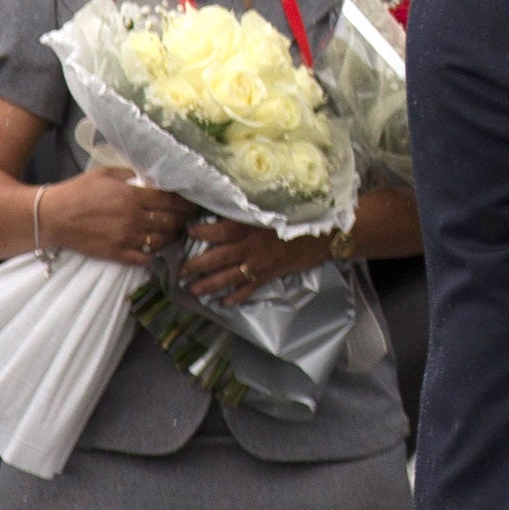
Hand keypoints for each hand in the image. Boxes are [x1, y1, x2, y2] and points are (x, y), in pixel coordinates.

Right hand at [40, 167, 194, 266]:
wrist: (49, 216)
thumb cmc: (78, 191)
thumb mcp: (107, 173)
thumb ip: (133, 174)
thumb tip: (155, 175)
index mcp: (133, 196)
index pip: (172, 201)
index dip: (187, 202)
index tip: (194, 202)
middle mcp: (133, 219)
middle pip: (172, 221)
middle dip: (184, 219)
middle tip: (189, 217)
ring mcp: (125, 239)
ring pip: (162, 241)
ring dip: (172, 236)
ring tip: (175, 231)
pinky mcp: (115, 254)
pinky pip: (144, 258)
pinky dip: (154, 253)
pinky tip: (155, 246)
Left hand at [181, 219, 332, 305]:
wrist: (328, 233)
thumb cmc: (302, 215)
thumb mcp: (276, 207)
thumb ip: (253, 210)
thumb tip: (229, 207)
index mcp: (251, 226)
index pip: (219, 229)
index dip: (201, 231)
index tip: (187, 231)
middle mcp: (251, 246)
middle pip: (217, 257)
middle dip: (196, 266)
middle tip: (180, 272)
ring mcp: (260, 263)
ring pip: (229, 276)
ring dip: (210, 284)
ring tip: (193, 291)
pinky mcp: (270, 274)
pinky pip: (250, 288)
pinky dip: (237, 296)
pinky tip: (226, 302)